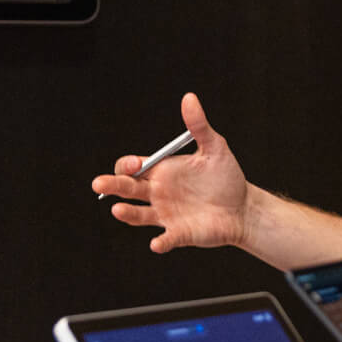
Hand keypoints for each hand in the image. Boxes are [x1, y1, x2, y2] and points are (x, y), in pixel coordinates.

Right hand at [96, 92, 251, 253]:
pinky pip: (166, 239)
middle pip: (127, 189)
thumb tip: (189, 98)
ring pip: (138, 215)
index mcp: (161, 171)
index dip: (128, 165)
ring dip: (127, 214)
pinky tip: (158, 243)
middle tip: (98, 184)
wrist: (243, 206)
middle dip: (112, 185)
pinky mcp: (179, 234)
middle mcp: (158, 193)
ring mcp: (166, 215)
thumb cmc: (226, 176)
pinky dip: (161, 242)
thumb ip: (199, 126)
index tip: (136, 164)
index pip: (133, 167)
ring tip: (117, 210)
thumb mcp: (215, 148)